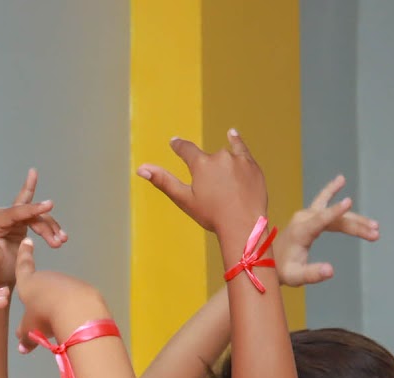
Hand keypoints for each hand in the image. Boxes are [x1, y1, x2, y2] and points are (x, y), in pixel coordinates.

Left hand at [0, 168, 65, 287]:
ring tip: (61, 241)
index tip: (50, 204)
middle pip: (28, 213)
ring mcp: (9, 218)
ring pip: (35, 216)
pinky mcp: (17, 223)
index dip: (33, 208)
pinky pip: (35, 218)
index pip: (15, 212)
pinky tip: (60, 236)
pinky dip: (48, 228)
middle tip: (60, 240)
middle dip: (45, 225)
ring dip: (50, 228)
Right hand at [12, 239, 104, 352]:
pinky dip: (73, 309)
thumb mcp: (30, 329)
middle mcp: (47, 278)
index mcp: (29, 283)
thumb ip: (26, 337)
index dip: (23, 256)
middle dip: (42, 298)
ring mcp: (67, 282)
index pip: (23, 266)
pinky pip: (75, 299)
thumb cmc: (44, 315)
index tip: (27, 242)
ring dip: (58, 306)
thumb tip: (23, 348)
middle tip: (41, 316)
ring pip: (59, 294)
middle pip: (42, 286)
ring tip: (58, 324)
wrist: (76, 309)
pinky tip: (73, 321)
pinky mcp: (83, 289)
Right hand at [137, 129, 266, 237]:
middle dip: (206, 168)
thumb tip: (141, 168)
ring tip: (222, 169)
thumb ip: (163, 181)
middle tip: (211, 190)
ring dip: (222, 161)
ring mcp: (238, 160)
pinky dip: (237, 142)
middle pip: (208, 158)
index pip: (186, 150)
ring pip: (226, 154)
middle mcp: (220, 157)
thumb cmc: (212, 216)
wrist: (244, 226)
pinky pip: (242, 150)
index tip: (175, 143)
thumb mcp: (184, 199)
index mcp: (201, 164)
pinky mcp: (253, 166)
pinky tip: (232, 135)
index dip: (179, 146)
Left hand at [274, 175, 380, 285]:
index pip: (320, 219)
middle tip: (375, 234)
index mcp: (300, 232)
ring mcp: (306, 215)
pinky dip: (334, 194)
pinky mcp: (309, 216)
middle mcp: (303, 219)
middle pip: (335, 218)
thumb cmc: (282, 271)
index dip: (335, 211)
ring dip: (355, 219)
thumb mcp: (295, 277)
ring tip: (374, 227)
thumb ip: (312, 274)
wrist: (268, 261)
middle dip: (356, 225)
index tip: (349, 201)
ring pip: (335, 213)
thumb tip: (331, 271)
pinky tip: (341, 180)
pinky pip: (325, 203)